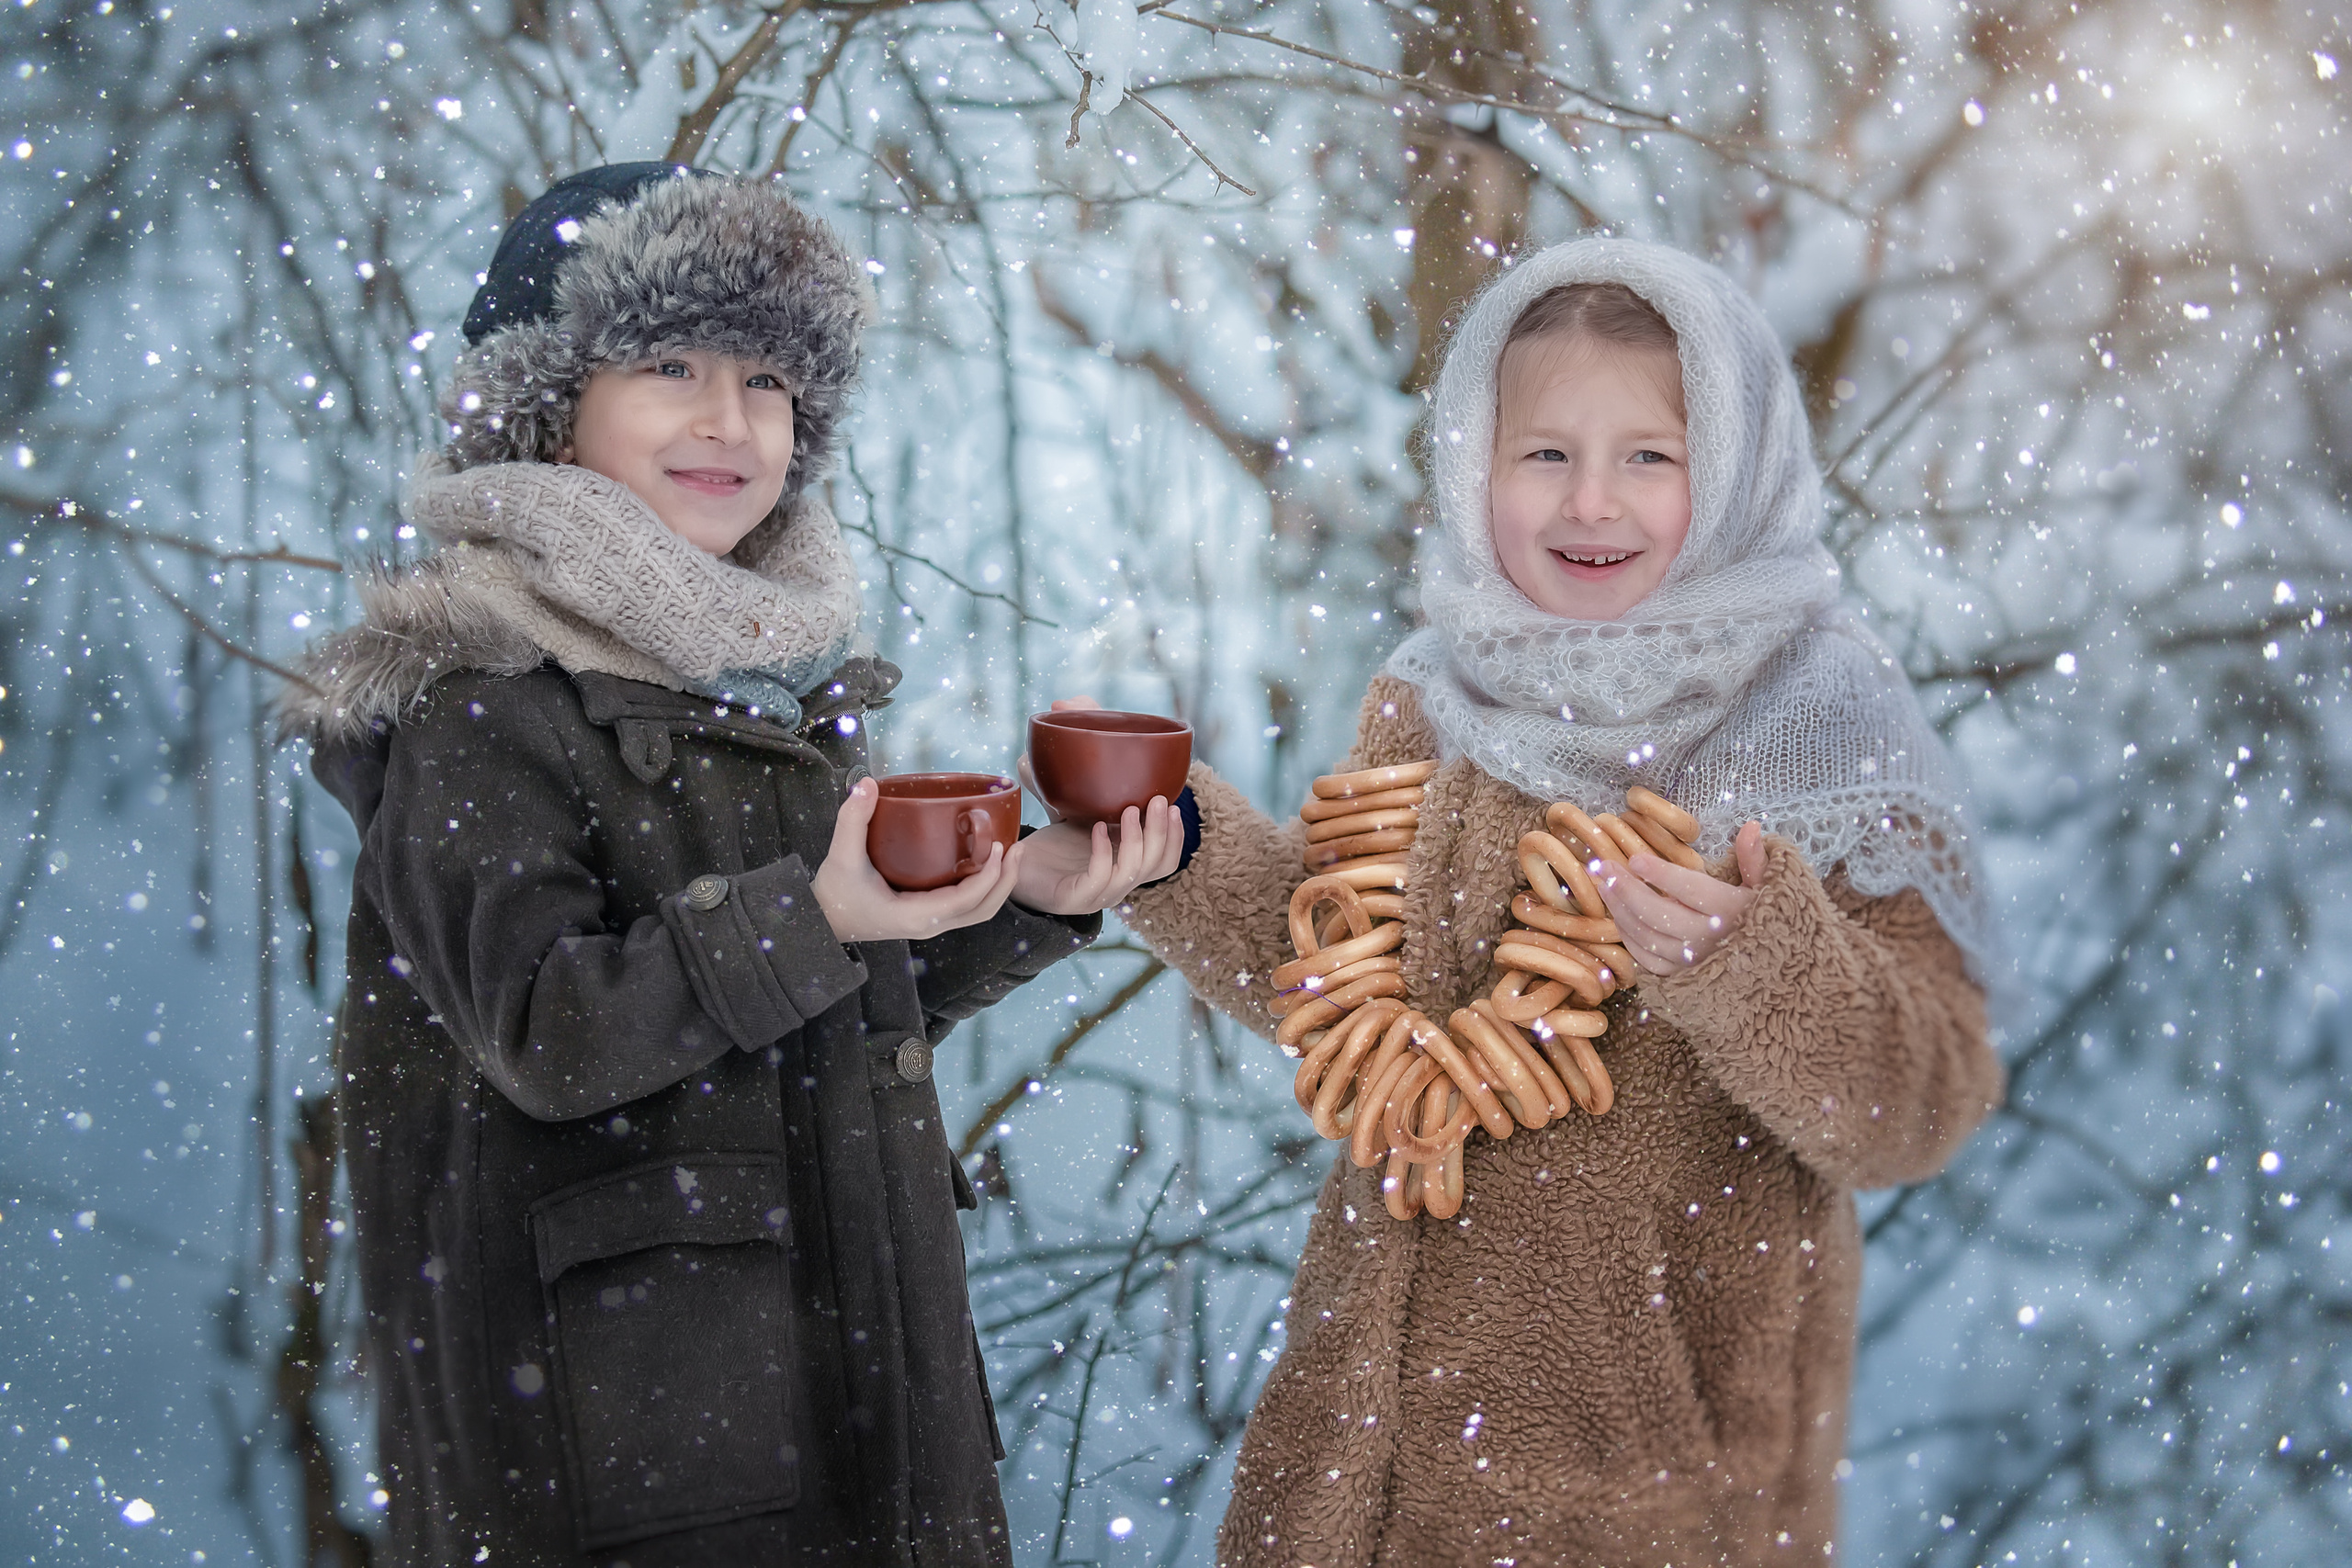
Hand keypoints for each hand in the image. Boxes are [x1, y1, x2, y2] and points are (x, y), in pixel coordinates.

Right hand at [812, 776, 1024, 942]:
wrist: (822, 921)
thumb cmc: (833, 893)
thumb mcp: (840, 855)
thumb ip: (852, 819)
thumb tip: (866, 784)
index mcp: (915, 915)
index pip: (966, 901)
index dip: (989, 877)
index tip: (999, 847)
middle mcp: (930, 925)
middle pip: (984, 909)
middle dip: (1006, 880)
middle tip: (1018, 846)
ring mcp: (932, 923)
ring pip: (979, 910)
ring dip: (1000, 884)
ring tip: (1012, 851)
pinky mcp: (930, 916)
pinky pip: (967, 905)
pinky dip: (984, 885)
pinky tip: (987, 859)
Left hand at [1012, 797, 1183, 915]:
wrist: (1013, 870)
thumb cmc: (1049, 848)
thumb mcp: (1079, 818)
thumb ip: (1090, 795)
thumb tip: (1073, 739)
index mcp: (1124, 868)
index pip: (1165, 862)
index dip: (1176, 837)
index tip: (1174, 805)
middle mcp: (1117, 885)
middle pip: (1157, 865)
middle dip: (1163, 832)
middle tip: (1159, 800)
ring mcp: (1097, 895)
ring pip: (1133, 871)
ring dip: (1137, 839)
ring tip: (1130, 810)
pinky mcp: (1073, 899)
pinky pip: (1099, 877)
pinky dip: (1103, 851)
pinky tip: (1097, 828)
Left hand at [1594, 821, 1767, 974]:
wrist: (1776, 971)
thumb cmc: (1768, 919)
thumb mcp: (1768, 887)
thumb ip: (1754, 858)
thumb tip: (1751, 826)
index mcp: (1732, 911)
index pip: (1690, 889)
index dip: (1660, 874)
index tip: (1635, 858)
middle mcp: (1710, 939)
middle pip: (1658, 913)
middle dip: (1626, 889)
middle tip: (1604, 866)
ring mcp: (1694, 962)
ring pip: (1647, 936)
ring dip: (1620, 910)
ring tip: (1603, 884)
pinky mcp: (1682, 978)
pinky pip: (1647, 959)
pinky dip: (1628, 937)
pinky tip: (1617, 914)